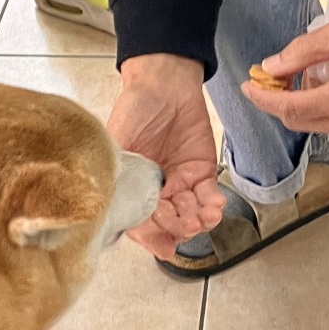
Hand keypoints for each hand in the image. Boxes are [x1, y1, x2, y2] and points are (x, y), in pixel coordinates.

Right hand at [106, 54, 223, 258]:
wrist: (163, 83)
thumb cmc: (134, 109)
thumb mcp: (117, 144)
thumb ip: (117, 176)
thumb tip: (113, 208)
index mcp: (132, 189)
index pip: (141, 222)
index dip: (152, 238)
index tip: (164, 246)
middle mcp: (156, 192)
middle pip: (169, 222)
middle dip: (179, 227)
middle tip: (186, 225)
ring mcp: (180, 183)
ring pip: (191, 213)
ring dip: (199, 220)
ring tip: (204, 217)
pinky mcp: (203, 171)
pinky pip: (209, 195)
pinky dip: (213, 203)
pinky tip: (215, 205)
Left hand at [241, 9, 328, 141]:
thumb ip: (301, 52)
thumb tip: (271, 66)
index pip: (290, 109)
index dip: (264, 99)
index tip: (249, 86)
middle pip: (300, 121)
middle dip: (279, 101)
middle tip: (269, 79)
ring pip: (317, 123)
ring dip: (302, 103)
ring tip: (301, 75)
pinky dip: (322, 107)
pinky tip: (324, 84)